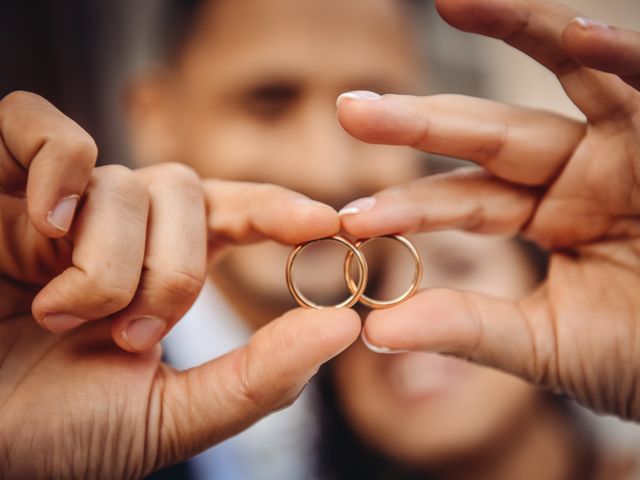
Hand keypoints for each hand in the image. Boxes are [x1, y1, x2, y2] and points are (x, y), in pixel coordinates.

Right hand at [0, 91, 359, 477]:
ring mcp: (57, 202)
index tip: (327, 223)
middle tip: (130, 335)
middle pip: (184, 192)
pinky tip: (46, 223)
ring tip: (59, 317)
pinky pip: (36, 122)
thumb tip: (345, 328)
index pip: (235, 213)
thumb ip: (259, 377)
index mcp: (163, 268)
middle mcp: (118, 226)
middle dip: (172, 271)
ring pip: (124, 181)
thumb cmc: (59, 433)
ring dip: (106, 262)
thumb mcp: (170, 415)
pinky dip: (54, 165)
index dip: (280, 209)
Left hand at [337, 0, 639, 419]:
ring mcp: (627, 148)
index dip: (408, 206)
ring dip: (518, 32)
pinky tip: (580, 35)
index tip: (350, 219)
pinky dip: (619, 58)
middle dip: (422, 122)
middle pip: (491, 134)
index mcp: (545, 217)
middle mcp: (578, 172)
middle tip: (349, 109)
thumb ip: (467, 328)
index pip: (463, 201)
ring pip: (570, 78)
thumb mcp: (547, 344)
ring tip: (451, 1)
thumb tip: (372, 330)